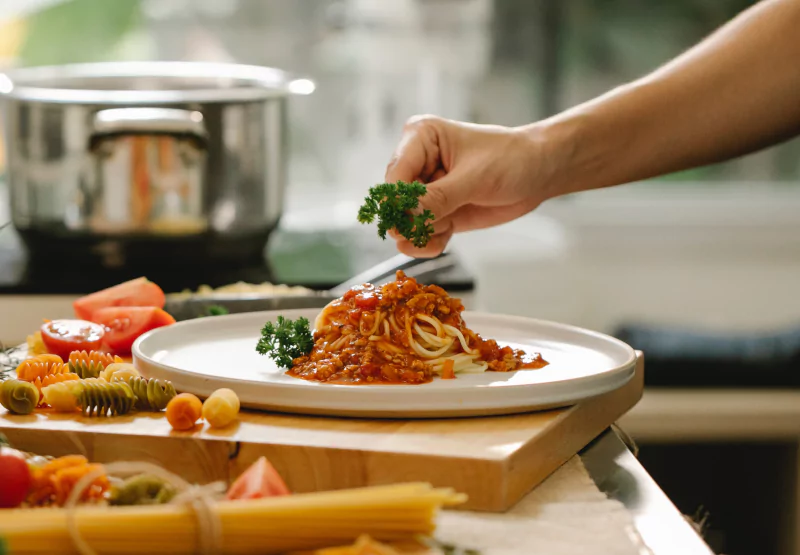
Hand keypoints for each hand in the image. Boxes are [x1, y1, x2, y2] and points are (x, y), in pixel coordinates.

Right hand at [384, 115, 554, 256]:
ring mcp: (427, 189)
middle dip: (412, 221)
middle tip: (436, 225)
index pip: (395, 175)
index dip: (397, 202)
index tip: (406, 223)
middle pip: (396, 202)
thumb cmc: (511, 159)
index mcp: (420, 138)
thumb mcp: (474, 178)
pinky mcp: (438, 210)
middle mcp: (417, 163)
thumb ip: (437, 199)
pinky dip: (430, 242)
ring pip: (406, 222)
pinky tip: (447, 237)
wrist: (538, 171)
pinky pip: (420, 234)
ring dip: (423, 233)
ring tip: (448, 227)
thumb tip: (405, 218)